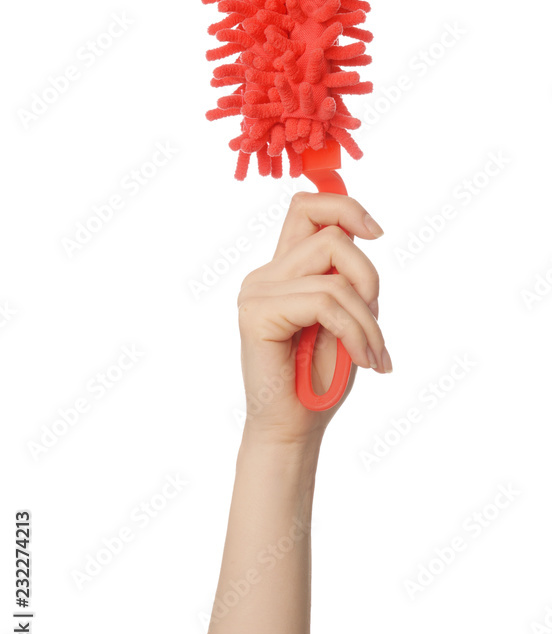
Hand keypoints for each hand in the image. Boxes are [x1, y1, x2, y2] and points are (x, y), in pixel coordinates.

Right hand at [237, 191, 391, 447]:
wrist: (295, 428)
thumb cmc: (322, 377)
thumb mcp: (346, 315)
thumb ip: (347, 276)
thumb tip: (364, 230)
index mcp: (285, 269)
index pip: (306, 207)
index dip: (344, 205)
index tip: (377, 233)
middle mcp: (266, 274)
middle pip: (330, 234)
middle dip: (369, 276)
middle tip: (375, 319)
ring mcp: (257, 292)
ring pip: (334, 275)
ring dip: (367, 319)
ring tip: (373, 353)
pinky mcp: (257, 313)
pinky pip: (325, 303)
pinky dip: (355, 331)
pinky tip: (364, 360)